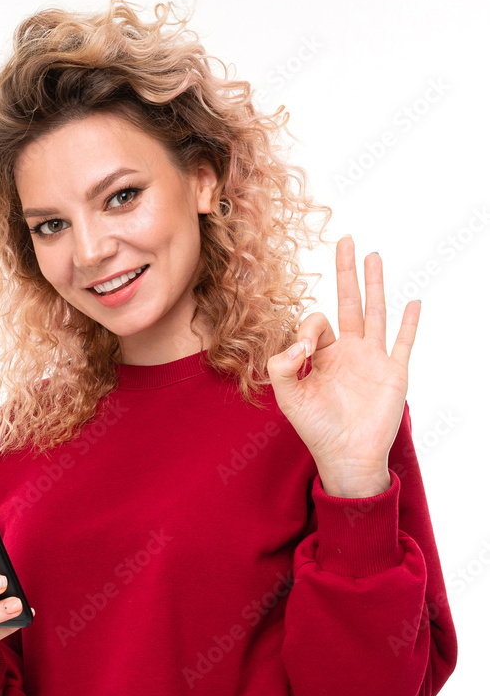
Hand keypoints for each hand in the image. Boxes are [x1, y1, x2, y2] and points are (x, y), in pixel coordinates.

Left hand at [267, 235, 420, 489]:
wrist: (347, 456)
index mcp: (322, 355)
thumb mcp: (287, 396)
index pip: (316, 322)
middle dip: (345, 272)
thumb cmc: (316, 429)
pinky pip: (403, 342)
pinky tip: (412, 302)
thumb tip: (299, 340)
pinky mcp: (393, 372)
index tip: (305, 350)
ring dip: (374, 284)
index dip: (309, 328)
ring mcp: (373, 360)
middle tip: (344, 239)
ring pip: (375, 312)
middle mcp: (348, 352)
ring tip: (373, 255)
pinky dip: (408, 323)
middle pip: (348, 302)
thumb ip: (282, 365)